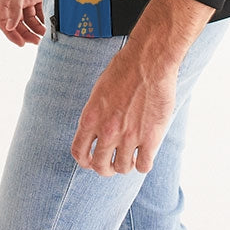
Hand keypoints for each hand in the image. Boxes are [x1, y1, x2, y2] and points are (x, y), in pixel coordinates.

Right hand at [0, 0, 45, 46]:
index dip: (10, 33)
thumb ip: (14, 7)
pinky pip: (38, 11)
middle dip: (25, 33)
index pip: (3, 20)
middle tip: (37, 42)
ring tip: (44, 37)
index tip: (21, 44)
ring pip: (29, 18)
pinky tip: (48, 25)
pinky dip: (43, 19)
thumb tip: (9, 26)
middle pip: (16, 21)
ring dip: (35, 28)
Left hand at [70, 46, 176, 175]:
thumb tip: (97, 133)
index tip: (91, 161)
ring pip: (122, 168)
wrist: (149, 61)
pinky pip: (143, 165)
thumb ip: (96, 115)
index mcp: (91, 117)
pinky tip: (145, 153)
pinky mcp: (150, 138)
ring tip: (130, 156)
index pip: (79, 152)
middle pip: (100, 166)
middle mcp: (107, 130)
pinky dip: (143, 163)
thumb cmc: (125, 69)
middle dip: (104, 168)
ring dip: (125, 165)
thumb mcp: (99, 91)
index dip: (84, 161)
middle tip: (112, 163)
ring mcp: (129, 136)